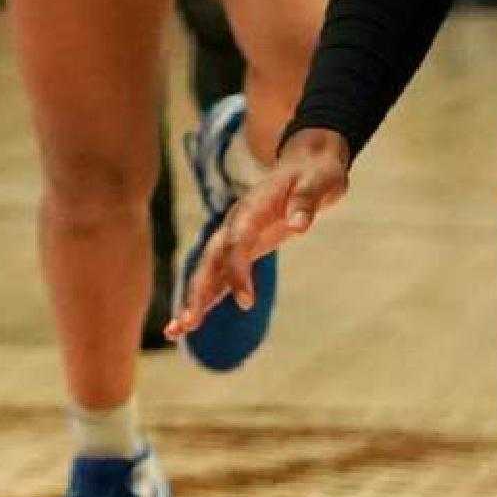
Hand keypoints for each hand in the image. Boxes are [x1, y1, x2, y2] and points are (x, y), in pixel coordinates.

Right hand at [167, 129, 352, 339]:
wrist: (307, 164)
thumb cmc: (315, 174)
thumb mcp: (319, 182)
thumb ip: (306, 201)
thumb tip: (299, 226)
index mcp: (251, 208)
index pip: (237, 242)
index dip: (238, 272)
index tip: (245, 303)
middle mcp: (235, 224)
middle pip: (211, 260)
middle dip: (199, 291)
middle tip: (190, 323)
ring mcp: (234, 238)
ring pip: (208, 271)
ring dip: (193, 300)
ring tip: (176, 331)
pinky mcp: (240, 251)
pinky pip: (219, 278)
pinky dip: (204, 300)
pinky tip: (187, 325)